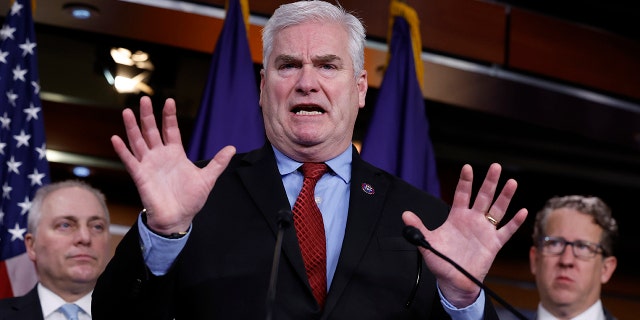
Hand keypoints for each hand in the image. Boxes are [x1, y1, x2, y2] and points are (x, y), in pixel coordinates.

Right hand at [111, 96, 235, 234]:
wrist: (178, 218)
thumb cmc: (191, 200)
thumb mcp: (207, 178)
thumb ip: (218, 162)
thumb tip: (232, 148)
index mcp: (175, 154)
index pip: (170, 130)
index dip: (169, 116)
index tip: (170, 101)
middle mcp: (160, 156)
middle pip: (152, 131)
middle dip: (148, 115)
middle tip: (145, 99)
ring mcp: (149, 164)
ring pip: (138, 141)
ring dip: (132, 127)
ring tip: (127, 111)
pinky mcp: (140, 175)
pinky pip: (130, 160)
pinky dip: (122, 150)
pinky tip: (115, 138)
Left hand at [402, 163, 527, 307]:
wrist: (453, 281)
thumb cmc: (441, 261)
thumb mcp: (427, 242)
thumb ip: (418, 228)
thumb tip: (405, 215)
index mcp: (457, 217)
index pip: (462, 194)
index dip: (465, 181)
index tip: (467, 167)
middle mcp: (473, 220)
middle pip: (483, 197)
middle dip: (489, 182)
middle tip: (495, 166)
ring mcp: (485, 230)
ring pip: (497, 209)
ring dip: (505, 197)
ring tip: (511, 183)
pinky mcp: (494, 243)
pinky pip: (506, 231)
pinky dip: (515, 222)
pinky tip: (522, 211)